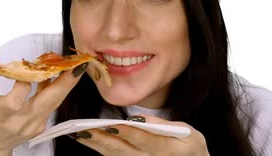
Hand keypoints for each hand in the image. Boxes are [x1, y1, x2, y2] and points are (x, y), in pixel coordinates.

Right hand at [0, 54, 88, 154]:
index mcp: (1, 113)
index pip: (17, 98)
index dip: (23, 81)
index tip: (27, 66)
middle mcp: (20, 122)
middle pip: (47, 101)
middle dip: (65, 82)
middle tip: (77, 64)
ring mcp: (33, 125)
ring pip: (54, 102)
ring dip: (66, 83)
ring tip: (76, 65)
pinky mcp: (40, 127)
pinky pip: (51, 105)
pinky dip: (56, 89)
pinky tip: (59, 75)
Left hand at [68, 114, 209, 155]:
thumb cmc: (191, 148)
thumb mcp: (188, 133)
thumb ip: (162, 126)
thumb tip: (138, 118)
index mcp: (171, 151)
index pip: (147, 142)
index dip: (129, 134)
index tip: (113, 125)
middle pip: (124, 152)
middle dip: (103, 140)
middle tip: (84, 129)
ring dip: (97, 146)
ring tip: (79, 133)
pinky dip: (102, 150)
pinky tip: (90, 140)